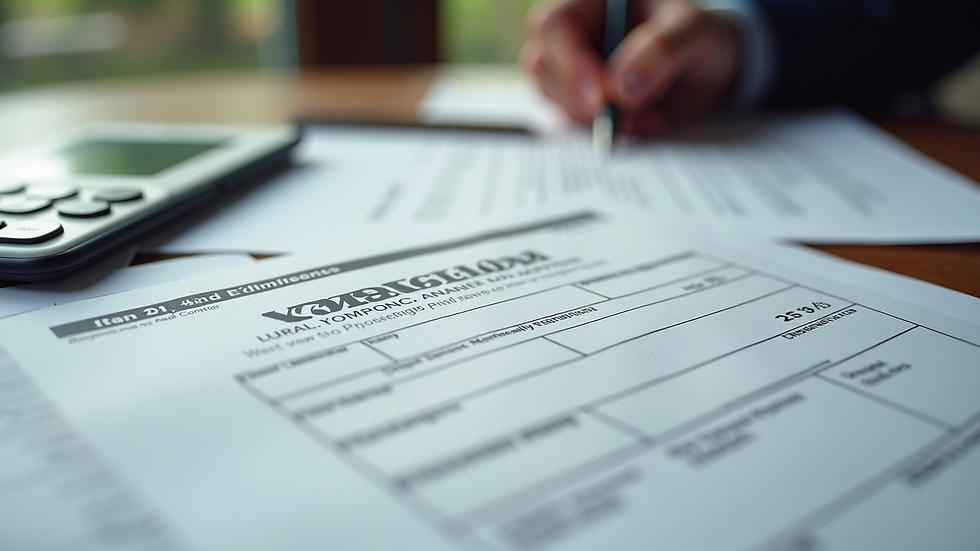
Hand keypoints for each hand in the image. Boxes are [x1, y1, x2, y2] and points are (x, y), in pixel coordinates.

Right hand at [521, 0, 742, 134]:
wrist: (708, 69)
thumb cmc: (700, 38)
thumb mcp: (696, 34)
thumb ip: (663, 51)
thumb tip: (622, 88)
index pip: (555, 24)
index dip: (570, 61)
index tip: (601, 97)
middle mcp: (574, 27)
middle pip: (541, 61)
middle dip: (580, 97)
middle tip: (623, 116)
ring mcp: (571, 62)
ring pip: (550, 93)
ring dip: (594, 117)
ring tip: (646, 117)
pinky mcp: (577, 94)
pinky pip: (569, 116)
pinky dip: (602, 128)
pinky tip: (640, 122)